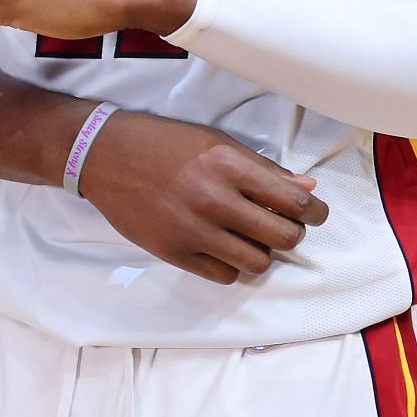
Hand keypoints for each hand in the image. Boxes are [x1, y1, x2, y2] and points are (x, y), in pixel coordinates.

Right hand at [80, 110, 328, 283]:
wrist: (102, 154)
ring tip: (249, 237)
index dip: (315, 213)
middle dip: (292, 233)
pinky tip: (221, 246)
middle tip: (282, 226)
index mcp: (228, 164)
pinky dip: (230, 265)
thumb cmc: (161, 141)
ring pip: (257, 262)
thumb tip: (307, 190)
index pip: (295, 202)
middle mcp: (214, 199)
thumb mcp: (213, 141)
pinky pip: (224, 275)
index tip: (315, 214)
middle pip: (284, 237)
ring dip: (261, 252)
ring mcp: (193, 229)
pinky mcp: (173, 252)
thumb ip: (261, 167)